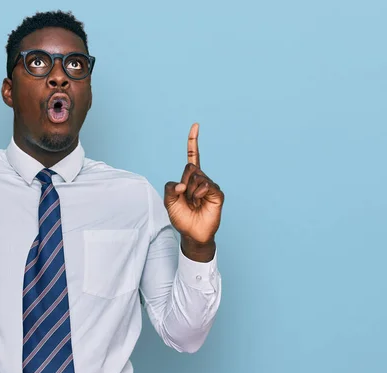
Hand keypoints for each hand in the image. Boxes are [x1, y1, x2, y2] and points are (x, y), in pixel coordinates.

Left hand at [164, 123, 223, 250]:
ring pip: (197, 177)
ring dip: (190, 192)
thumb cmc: (181, 217)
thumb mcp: (168, 202)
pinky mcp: (217, 193)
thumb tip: (183, 184)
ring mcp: (210, 186)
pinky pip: (206, 185)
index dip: (193, 141)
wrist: (192, 233)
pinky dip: (199, 194)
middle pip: (190, 167)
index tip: (196, 125)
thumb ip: (170, 188)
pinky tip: (200, 202)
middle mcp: (201, 179)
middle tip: (185, 198)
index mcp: (189, 178)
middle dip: (183, 182)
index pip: (192, 156)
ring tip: (193, 203)